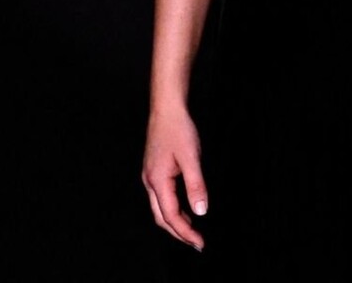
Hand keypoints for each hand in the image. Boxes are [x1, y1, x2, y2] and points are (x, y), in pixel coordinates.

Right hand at [142, 105, 209, 250]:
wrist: (167, 109)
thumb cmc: (178, 129)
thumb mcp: (191, 157)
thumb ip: (196, 185)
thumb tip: (201, 212)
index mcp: (157, 181)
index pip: (171, 216)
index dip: (186, 232)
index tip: (200, 243)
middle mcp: (149, 181)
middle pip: (161, 217)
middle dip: (178, 233)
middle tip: (197, 243)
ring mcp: (150, 176)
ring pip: (160, 209)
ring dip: (176, 222)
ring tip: (194, 231)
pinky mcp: (154, 171)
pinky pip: (161, 198)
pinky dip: (173, 209)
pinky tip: (186, 209)